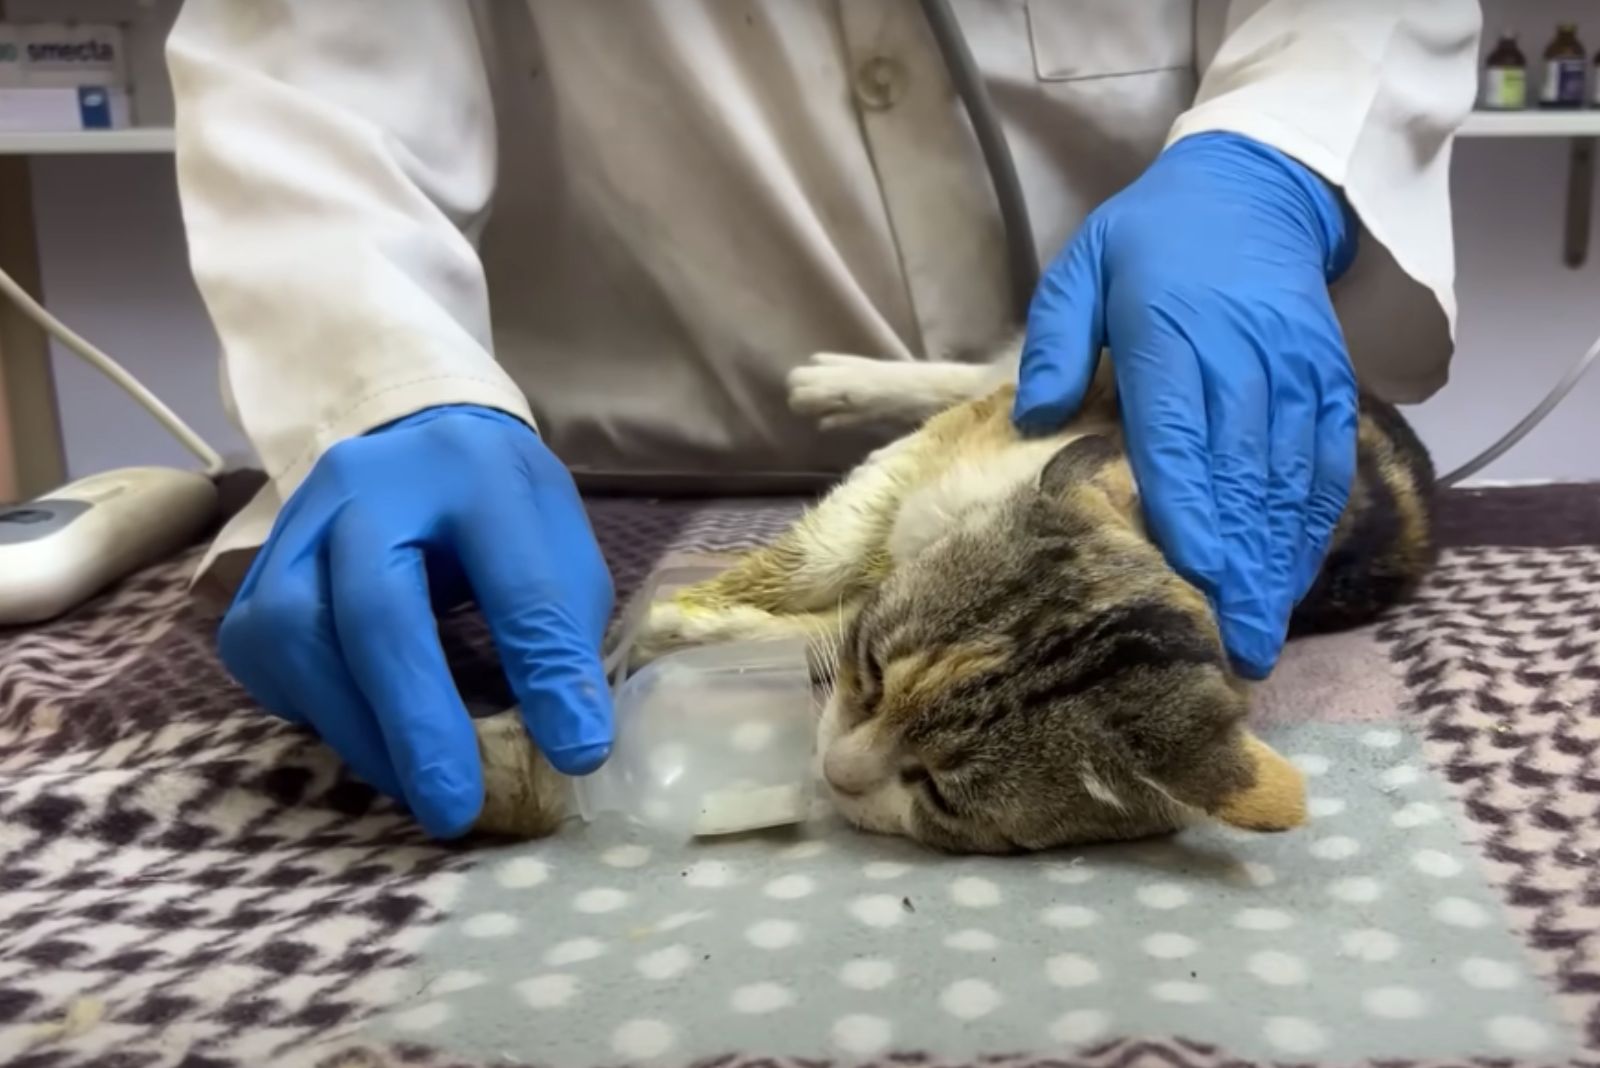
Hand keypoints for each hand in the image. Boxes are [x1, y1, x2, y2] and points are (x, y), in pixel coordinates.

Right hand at [217, 405, 613, 836]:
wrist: (418, 445)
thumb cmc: (501, 509)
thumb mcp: (560, 548)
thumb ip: (562, 634)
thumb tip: (570, 744)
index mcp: (473, 471)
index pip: (512, 580)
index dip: (544, 672)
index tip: (576, 753)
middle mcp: (369, 485)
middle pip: (374, 609)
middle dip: (415, 720)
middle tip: (453, 807)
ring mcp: (296, 522)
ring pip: (295, 636)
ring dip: (357, 730)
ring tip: (415, 787)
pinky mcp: (252, 568)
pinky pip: (263, 654)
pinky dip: (316, 712)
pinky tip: (366, 739)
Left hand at [1014, 132, 1358, 678]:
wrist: (1256, 188)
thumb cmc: (1150, 240)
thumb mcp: (1081, 268)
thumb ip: (1055, 342)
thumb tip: (1033, 417)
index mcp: (1169, 337)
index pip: (1179, 438)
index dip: (1190, 513)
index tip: (1193, 579)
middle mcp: (1239, 361)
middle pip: (1240, 478)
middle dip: (1237, 569)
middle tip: (1232, 649)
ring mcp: (1292, 373)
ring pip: (1287, 482)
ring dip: (1275, 562)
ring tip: (1260, 634)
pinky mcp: (1328, 381)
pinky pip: (1325, 462)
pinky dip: (1311, 524)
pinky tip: (1294, 576)